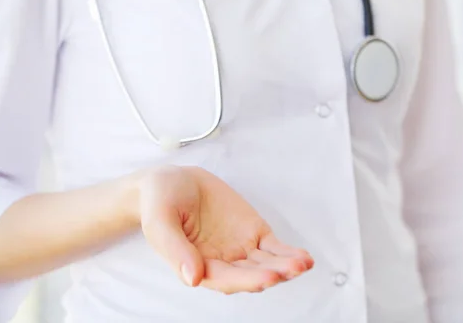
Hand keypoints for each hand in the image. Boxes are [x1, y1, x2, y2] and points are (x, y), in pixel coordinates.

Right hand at [135, 166, 313, 293]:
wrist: (171, 182)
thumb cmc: (159, 203)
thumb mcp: (160, 222)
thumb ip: (175, 249)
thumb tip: (192, 279)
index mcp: (197, 265)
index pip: (225, 279)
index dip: (247, 280)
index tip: (267, 277)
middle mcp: (221, 262)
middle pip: (250, 274)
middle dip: (272, 274)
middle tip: (292, 269)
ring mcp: (239, 249)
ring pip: (266, 264)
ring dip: (285, 266)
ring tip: (303, 264)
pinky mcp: (253, 233)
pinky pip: (274, 248)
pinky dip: (288, 253)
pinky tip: (303, 259)